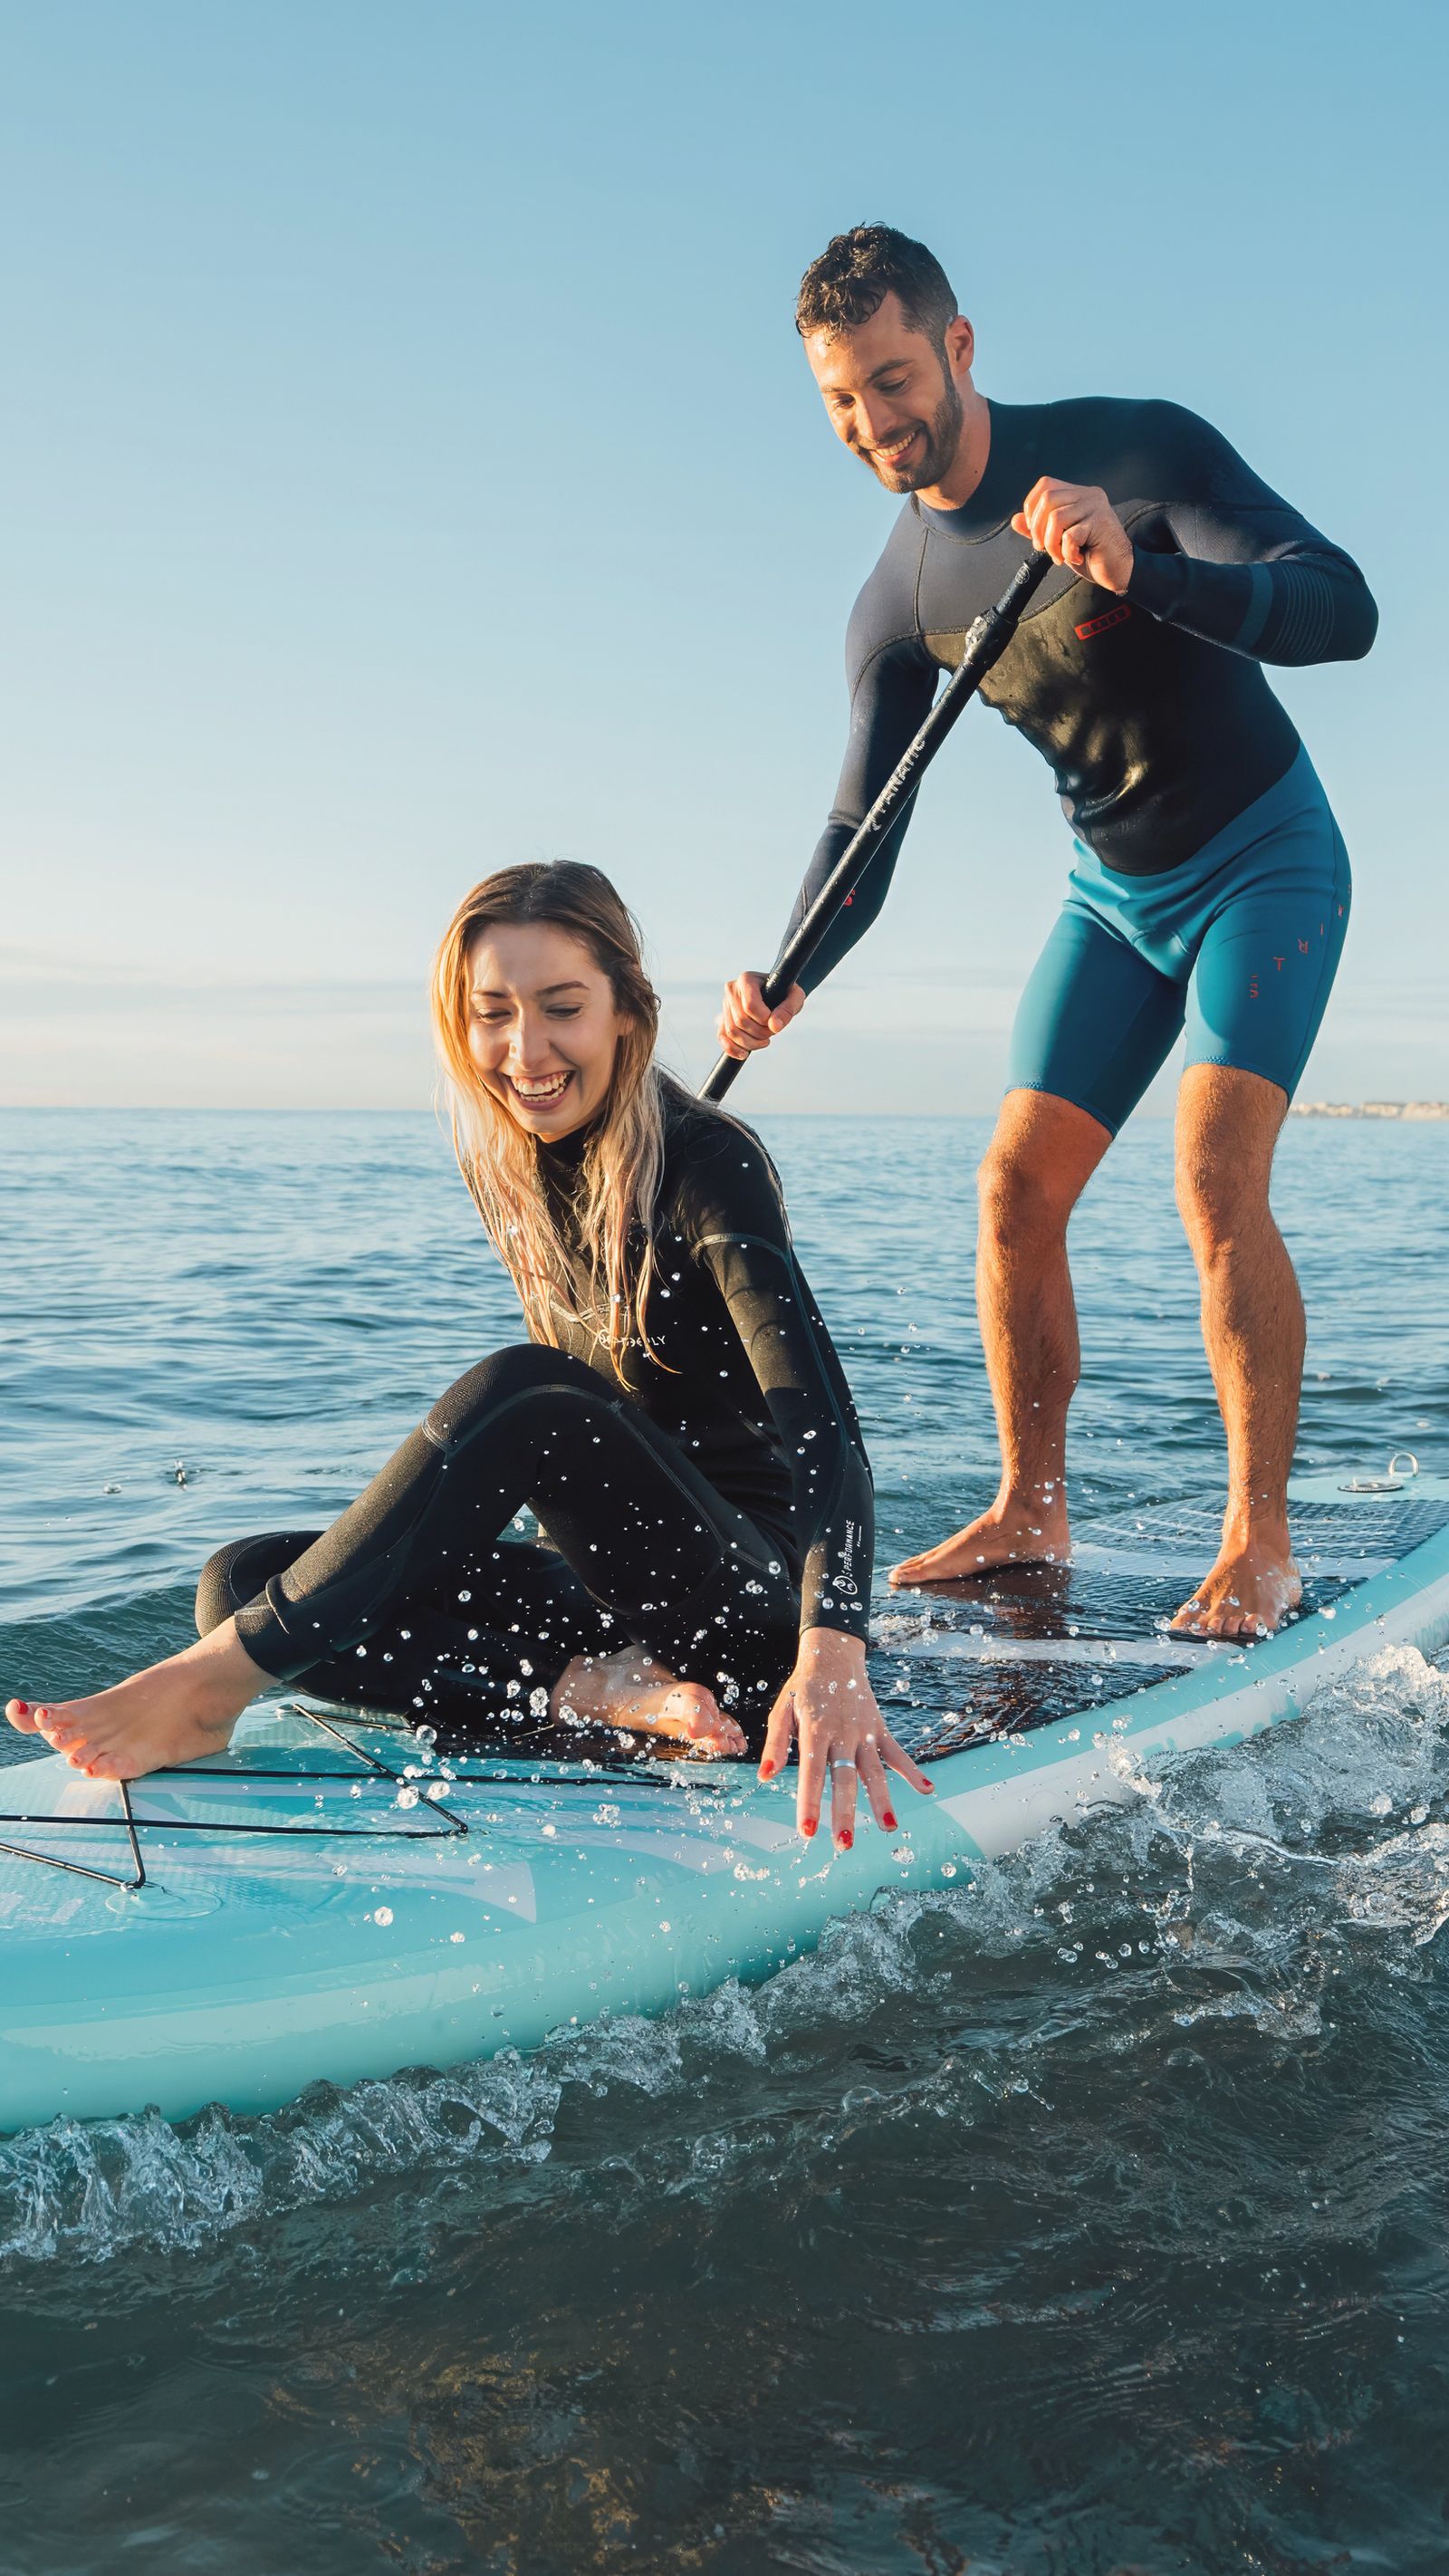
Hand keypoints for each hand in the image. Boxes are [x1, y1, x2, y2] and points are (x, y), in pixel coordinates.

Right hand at [717, 970, 805, 1061]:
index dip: (764, 1020)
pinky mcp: (724, 1019)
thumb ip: (788, 1009)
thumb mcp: (795, 997)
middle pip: (741, 1021)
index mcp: (747, 979)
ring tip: (765, 1041)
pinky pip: (722, 1037)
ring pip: (732, 1032)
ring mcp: (726, 1005)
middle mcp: (732, 990)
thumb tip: (775, 1026)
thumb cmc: (786, 993)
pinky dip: (732, 1049)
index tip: (775, 1022)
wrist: (777, 994)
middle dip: (759, 1033)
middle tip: (772, 1032)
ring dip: (750, 1043)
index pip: (750, 1006)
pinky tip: (744, 1054)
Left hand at [758, 1627, 933, 1847]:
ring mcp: (865, 1732)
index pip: (811, 1773)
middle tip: (844, 1844)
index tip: (807, 1832)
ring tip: (889, 1828)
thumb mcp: (782, 1710)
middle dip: (845, 1812)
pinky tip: (927, 1789)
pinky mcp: (880, 1728)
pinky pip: (897, 1752)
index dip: (809, 1803)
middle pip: (844, 1779)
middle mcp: (842, 1734)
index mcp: (815, 1731)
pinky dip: (912, 1770)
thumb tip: (764, 1776)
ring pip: (874, 1771)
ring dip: (882, 1800)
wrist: (833, 1654)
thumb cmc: (802, 1688)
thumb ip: (775, 1743)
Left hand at [1011, 478, 1132, 593]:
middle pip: (1047, 499)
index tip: (1036, 533)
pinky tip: (1076, 558)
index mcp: (1077, 493)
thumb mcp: (1058, 540)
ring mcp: (1095, 506)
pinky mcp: (1101, 522)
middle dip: (1038, 529)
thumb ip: (1038, 529)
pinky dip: (1066, 552)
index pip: (1045, 486)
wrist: (1118, 569)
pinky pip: (1070, 536)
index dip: (1032, 509)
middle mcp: (1087, 494)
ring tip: (1059, 556)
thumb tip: (1015, 520)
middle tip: (1045, 548)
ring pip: (1056, 518)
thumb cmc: (1090, 554)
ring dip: (1051, 544)